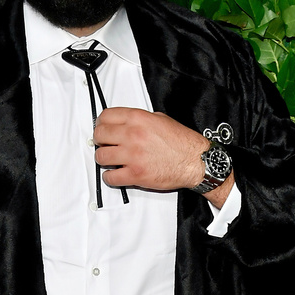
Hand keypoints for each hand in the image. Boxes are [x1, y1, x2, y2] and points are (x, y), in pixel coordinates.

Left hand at [93, 107, 208, 190]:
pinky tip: (116, 174)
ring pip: (101, 156)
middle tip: (105, 144)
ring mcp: (133, 155)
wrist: (196, 161)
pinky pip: (110, 177)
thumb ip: (140, 119)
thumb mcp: (161, 119)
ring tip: (111, 160)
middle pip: (99, 135)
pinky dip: (110, 177)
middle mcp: (133, 135)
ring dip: (104, 159)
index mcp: (138, 119)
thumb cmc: (182, 142)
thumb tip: (124, 122)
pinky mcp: (135, 174)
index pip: (105, 116)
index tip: (102, 128)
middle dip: (100, 141)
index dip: (101, 123)